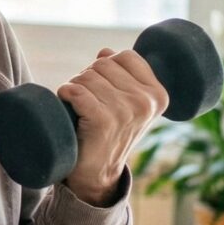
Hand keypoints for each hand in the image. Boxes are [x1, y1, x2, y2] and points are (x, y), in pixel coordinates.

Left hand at [58, 48, 167, 205]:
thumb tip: (106, 52)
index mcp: (158, 94)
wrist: (99, 172)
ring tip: (78, 106)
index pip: (125, 56)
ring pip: (86, 76)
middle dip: (88, 76)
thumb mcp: (128, 104)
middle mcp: (146, 102)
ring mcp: (126, 112)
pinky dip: (65, 93)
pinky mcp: (103, 121)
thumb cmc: (110, 132)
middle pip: (103, 64)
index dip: (106, 66)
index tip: (103, 87)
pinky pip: (76, 91)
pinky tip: (66, 102)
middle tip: (87, 99)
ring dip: (75, 86)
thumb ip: (123, 76)